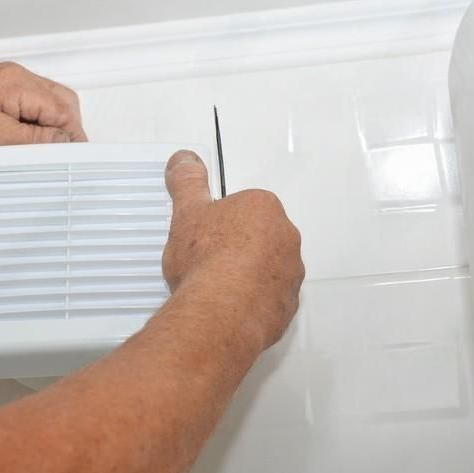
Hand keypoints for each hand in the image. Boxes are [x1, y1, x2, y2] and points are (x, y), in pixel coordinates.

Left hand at [0, 62, 87, 154]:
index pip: (64, 110)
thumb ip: (31, 139)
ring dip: (49, 131)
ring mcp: (7, 87)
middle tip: (60, 160)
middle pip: (61, 105)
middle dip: (65, 133)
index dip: (71, 138)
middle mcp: (15, 80)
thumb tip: (63, 142)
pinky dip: (34, 129)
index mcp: (17, 83)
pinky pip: (29, 111)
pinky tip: (23, 146)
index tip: (71, 160)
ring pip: (47, 108)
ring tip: (39, 155)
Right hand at [162, 150, 303, 350]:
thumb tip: (183, 161)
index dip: (222, 222)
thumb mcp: (187, 212)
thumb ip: (187, 182)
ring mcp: (290, 274)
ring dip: (248, 276)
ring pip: (268, 269)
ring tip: (216, 287)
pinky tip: (229, 307)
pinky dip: (254, 303)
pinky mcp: (287, 306)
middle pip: (260, 237)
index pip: (246, 207)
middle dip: (238, 247)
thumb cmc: (206, 260)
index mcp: (264, 209)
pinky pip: (271, 300)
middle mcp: (285, 238)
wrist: (219, 311)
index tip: (206, 235)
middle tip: (208, 260)